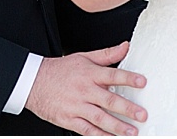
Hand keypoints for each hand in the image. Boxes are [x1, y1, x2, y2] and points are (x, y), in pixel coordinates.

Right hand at [25, 42, 146, 135]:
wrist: (34, 81)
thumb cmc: (61, 70)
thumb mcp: (84, 57)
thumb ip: (107, 54)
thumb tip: (126, 46)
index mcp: (90, 73)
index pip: (112, 75)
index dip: (128, 78)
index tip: (142, 82)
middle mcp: (84, 90)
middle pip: (108, 99)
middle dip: (127, 108)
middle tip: (142, 115)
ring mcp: (76, 106)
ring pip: (99, 118)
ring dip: (117, 126)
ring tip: (131, 132)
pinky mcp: (69, 119)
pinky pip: (86, 130)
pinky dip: (99, 136)